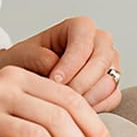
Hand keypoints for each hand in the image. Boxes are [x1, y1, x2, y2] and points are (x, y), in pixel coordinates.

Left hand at [5, 16, 122, 111]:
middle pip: (102, 61)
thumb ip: (40, 58)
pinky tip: (74, 110)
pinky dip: (95, 107)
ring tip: (64, 105)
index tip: (54, 80)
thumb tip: (59, 71)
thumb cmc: (27, 64)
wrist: (27, 81)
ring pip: (109, 81)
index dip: (70, 64)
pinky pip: (112, 98)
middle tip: (60, 97)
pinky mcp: (112, 86)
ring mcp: (109, 64)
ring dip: (87, 97)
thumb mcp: (23, 55)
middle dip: (80, 83)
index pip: (84, 42)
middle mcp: (100, 42)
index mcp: (80, 27)